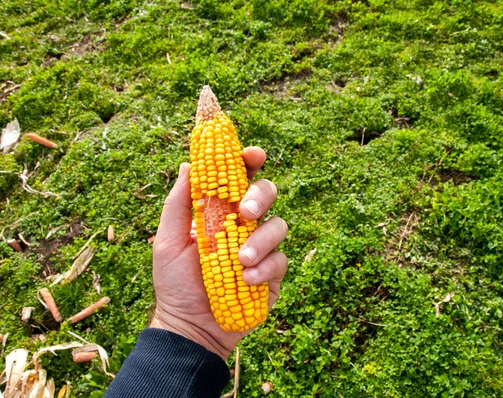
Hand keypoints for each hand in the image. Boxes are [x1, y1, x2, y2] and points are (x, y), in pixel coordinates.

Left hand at [150, 147, 287, 359]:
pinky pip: (280, 260)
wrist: (189, 326)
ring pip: (279, 225)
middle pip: (267, 193)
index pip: (240, 177)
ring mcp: (261, 248)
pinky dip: (264, 268)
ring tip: (240, 261)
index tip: (253, 155)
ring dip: (260, 240)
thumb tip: (189, 165)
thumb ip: (179, 204)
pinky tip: (245, 281)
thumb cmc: (174, 282)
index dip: (250, 161)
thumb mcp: (168, 240)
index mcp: (220, 211)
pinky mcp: (272, 274)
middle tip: (245, 212)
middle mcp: (244, 225)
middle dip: (260, 196)